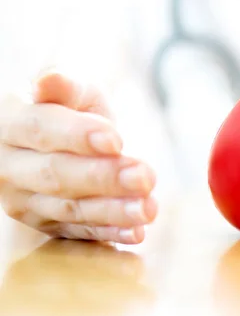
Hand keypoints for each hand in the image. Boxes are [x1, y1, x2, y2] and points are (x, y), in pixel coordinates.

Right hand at [0, 72, 156, 243]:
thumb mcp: (73, 92)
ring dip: (112, 211)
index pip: (40, 129)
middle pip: (56, 174)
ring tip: (148, 208)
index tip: (116, 141)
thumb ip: (65, 86)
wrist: (66, 143)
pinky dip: (109, 234)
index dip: (77, 135)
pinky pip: (79, 232)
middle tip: (145, 177)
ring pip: (69, 208)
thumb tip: (48, 81)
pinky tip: (136, 233)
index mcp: (8, 124)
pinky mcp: (46, 225)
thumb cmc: (71, 110)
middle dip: (103, 177)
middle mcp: (7, 167)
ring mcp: (23, 201)